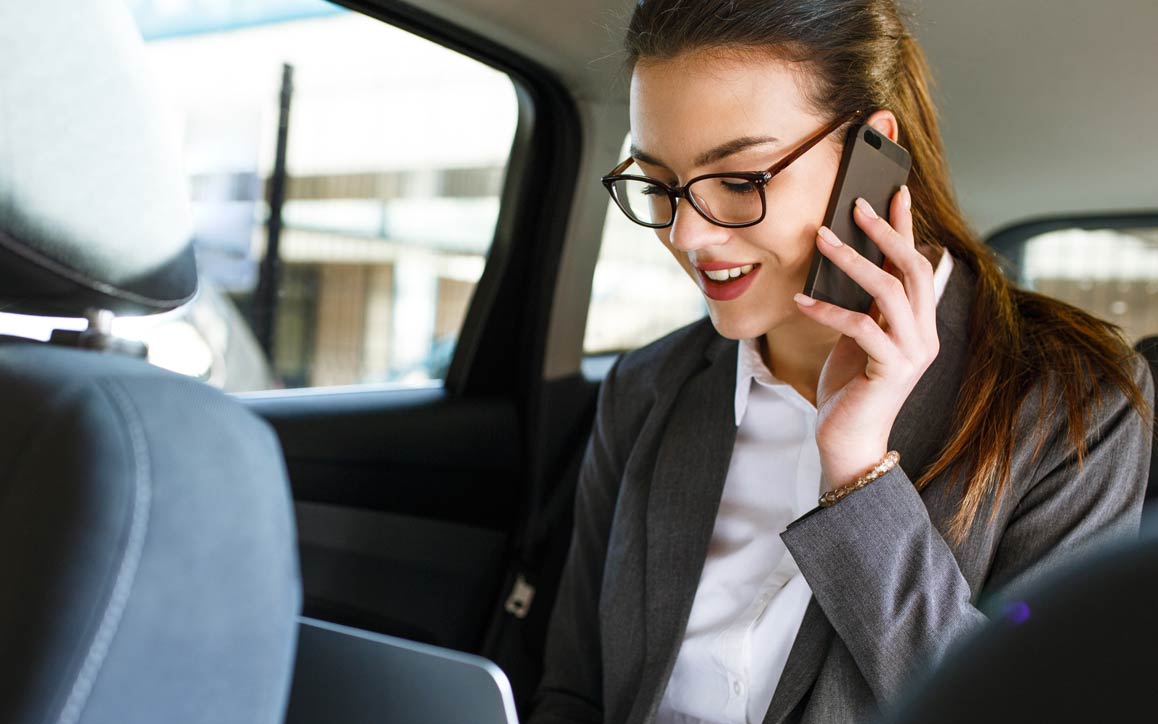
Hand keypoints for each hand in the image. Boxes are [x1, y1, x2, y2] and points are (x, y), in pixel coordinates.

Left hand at [792, 186, 939, 491]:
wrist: (848, 440)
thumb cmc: (849, 387)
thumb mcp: (857, 337)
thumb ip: (863, 304)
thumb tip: (845, 260)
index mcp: (919, 322)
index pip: (917, 263)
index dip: (907, 226)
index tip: (895, 190)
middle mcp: (924, 334)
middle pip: (913, 270)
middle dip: (885, 233)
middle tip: (855, 205)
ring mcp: (913, 352)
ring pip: (890, 292)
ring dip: (854, 262)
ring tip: (822, 238)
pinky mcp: (892, 371)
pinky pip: (863, 328)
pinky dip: (830, 310)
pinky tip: (802, 300)